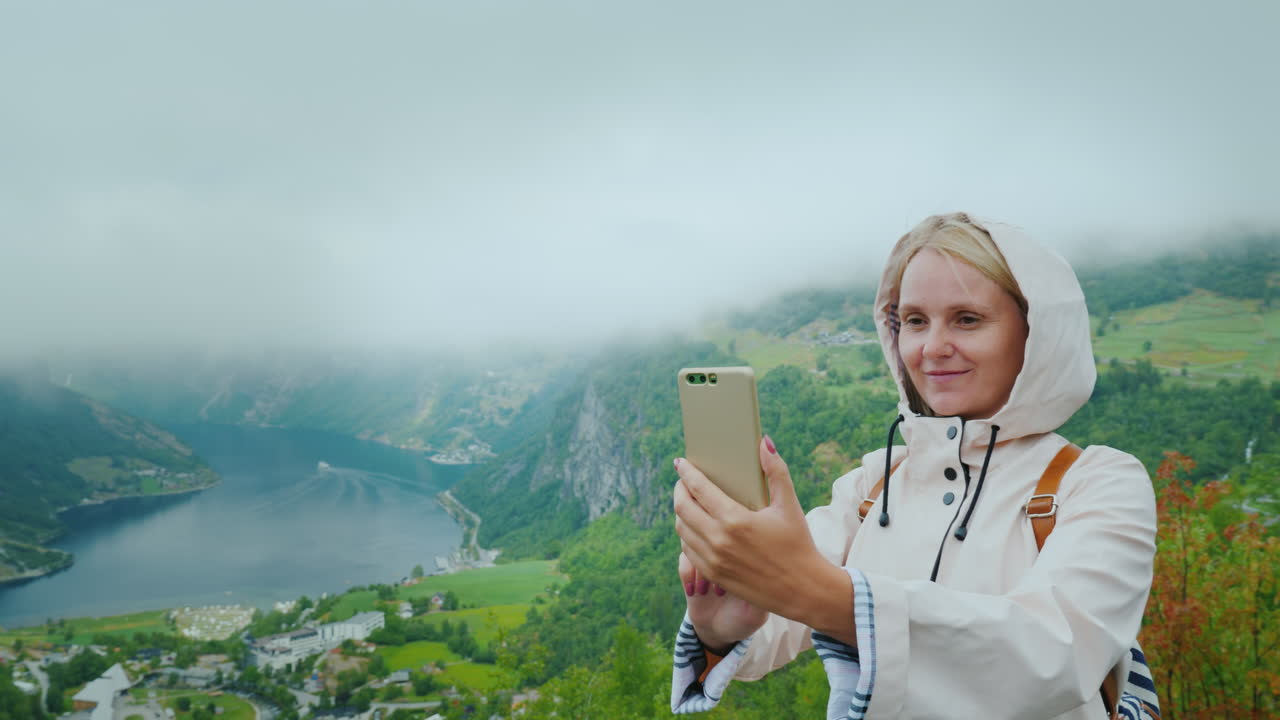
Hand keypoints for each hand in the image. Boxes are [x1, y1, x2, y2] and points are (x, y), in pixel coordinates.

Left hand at [674, 436, 854, 643]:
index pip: (698, 489)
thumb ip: (776, 471)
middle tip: (683, 481)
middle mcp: (719, 540)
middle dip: (679, 490)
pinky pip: (688, 550)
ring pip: (682, 529)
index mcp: (735, 520)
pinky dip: (687, 534)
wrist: (803, 590)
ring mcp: (714, 560)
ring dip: (681, 512)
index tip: (680, 462)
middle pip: (682, 508)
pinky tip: (695, 526)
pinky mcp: (714, 575)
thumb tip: (764, 442)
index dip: (686, 473)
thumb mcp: (789, 505)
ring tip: (689, 501)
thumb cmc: (798, 544)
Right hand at [679, 550, 766, 652]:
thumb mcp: (757, 614)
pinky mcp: (692, 566)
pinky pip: (684, 557)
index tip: (732, 591)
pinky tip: (694, 593)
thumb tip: (761, 577)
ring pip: (699, 544)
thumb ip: (761, 598)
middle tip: (720, 593)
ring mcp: (710, 558)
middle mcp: (729, 556)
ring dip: (699, 569)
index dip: (735, 564)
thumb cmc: (742, 620)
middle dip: (715, 567)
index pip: (743, 545)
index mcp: (748, 562)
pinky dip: (687, 574)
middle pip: (718, 540)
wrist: (717, 629)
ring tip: (705, 592)